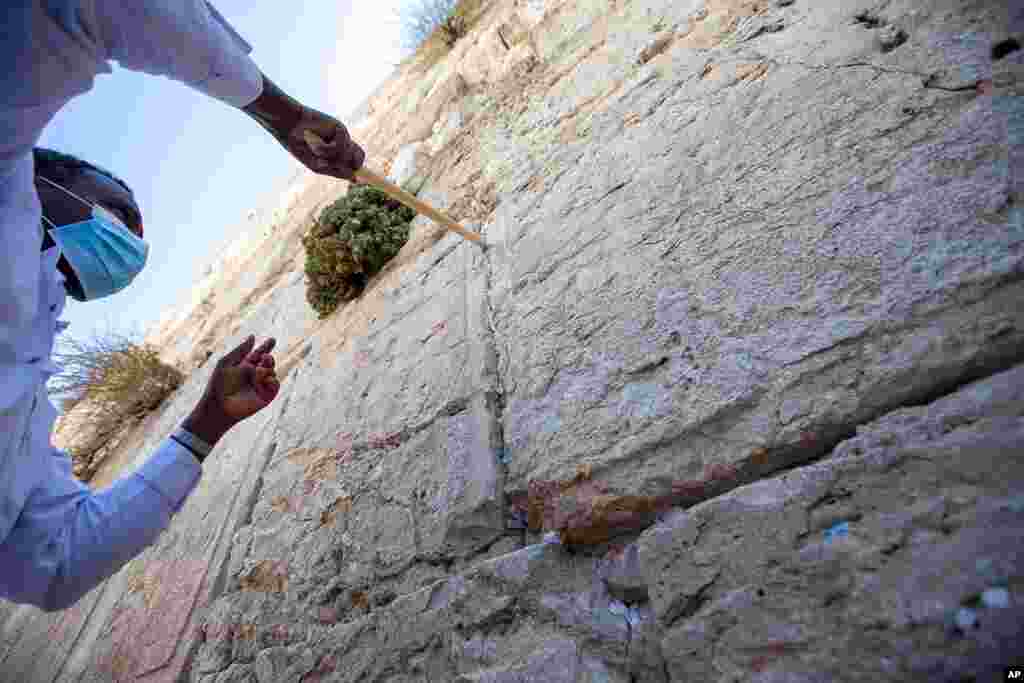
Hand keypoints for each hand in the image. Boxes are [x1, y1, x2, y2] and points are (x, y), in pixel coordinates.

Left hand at [185, 336, 279, 444]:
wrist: (219, 406)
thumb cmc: (218, 385)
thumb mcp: (226, 363)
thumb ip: (241, 350)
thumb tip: (253, 336)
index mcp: (245, 366)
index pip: (258, 354)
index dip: (266, 347)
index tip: (272, 340)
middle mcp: (254, 375)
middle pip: (268, 361)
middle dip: (268, 357)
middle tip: (265, 357)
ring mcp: (261, 385)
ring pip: (272, 371)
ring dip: (267, 369)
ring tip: (257, 372)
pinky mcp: (266, 396)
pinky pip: (276, 384)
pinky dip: (272, 380)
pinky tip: (266, 379)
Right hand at [243, 74, 365, 180]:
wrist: (290, 128)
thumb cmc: (302, 148)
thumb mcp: (318, 166)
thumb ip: (336, 172)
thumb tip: (355, 177)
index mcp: (341, 154)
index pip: (356, 163)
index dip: (358, 170)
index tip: (359, 180)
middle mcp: (345, 145)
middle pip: (358, 159)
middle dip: (345, 165)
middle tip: (327, 162)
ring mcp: (344, 137)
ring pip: (347, 156)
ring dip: (330, 158)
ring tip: (314, 150)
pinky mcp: (341, 129)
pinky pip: (339, 147)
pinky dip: (325, 149)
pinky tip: (314, 142)